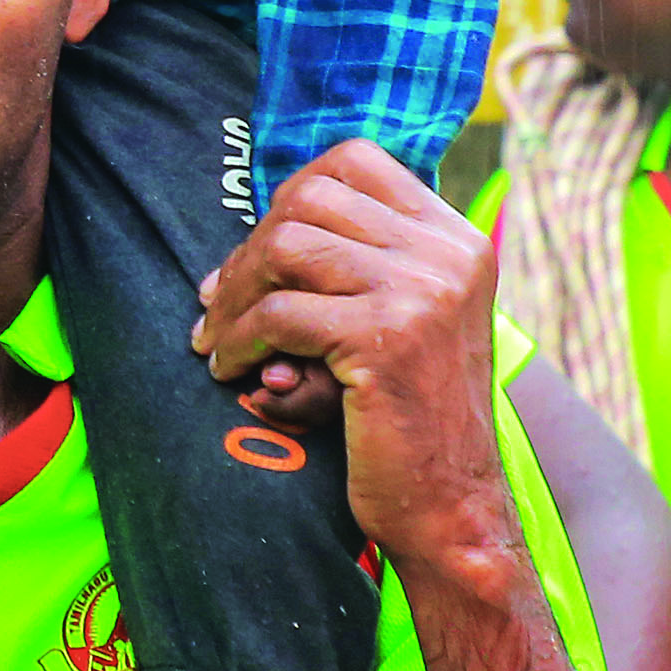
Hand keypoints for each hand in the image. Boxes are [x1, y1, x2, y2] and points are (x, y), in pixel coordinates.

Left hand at [194, 142, 519, 599]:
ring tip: (214, 339)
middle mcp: (447, 254)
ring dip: (233, 296)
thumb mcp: (407, 323)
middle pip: (310, 199)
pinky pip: (278, 314)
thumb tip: (266, 225)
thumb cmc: (411, 422)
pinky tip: (230, 371)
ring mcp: (422, 292)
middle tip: (217, 304)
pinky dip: (238, 340)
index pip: (355, 161)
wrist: (451, 509)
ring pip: (286, 247)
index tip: (258, 255)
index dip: (289, 197)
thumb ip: (364, 265)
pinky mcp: (386, 339)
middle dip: (248, 250)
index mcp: (456, 240)